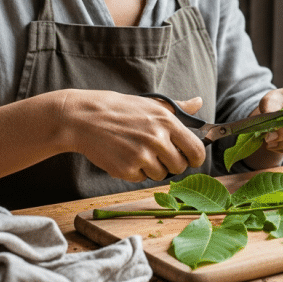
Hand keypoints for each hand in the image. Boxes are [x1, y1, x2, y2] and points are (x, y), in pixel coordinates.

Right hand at [59, 90, 206, 181]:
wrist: (83, 118)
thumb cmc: (119, 109)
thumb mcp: (151, 103)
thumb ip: (178, 108)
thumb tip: (199, 102)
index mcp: (167, 121)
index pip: (196, 150)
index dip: (196, 157)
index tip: (190, 157)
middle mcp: (157, 139)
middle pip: (180, 166)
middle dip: (172, 163)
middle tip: (157, 153)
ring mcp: (141, 156)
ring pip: (161, 175)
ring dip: (152, 168)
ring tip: (137, 151)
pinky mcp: (126, 169)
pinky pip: (141, 179)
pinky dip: (134, 172)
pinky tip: (124, 156)